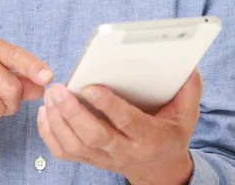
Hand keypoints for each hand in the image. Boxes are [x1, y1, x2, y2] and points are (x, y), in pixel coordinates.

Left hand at [37, 68, 201, 184]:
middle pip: (94, 136)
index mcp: (149, 137)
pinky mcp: (91, 160)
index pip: (125, 122)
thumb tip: (187, 63)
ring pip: (75, 146)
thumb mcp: (187, 113)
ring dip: (58, 121)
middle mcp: (125, 151)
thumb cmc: (171, 133)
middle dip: (72, 112)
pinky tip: (45, 113)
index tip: (89, 86)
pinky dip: (50, 135)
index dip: (107, 105)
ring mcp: (105, 159)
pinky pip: (66, 153)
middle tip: (57, 89)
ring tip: (50, 96)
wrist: (161, 171)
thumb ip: (189, 88)